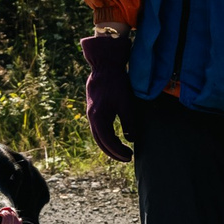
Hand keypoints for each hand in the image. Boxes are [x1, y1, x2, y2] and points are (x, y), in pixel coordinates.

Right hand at [81, 31, 138, 163]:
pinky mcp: (94, 109)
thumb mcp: (126, 103)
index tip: (130, 156)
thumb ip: (129, 122)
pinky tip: (115, 137)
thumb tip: (131, 139)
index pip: (108, 142)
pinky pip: (98, 128)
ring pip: (98, 136)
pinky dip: (106, 136)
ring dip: (109, 145)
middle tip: (127, 157)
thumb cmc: (116, 83)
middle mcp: (92, 117)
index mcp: (99, 118)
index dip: (119, 152)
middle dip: (113, 152)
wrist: (104, 65)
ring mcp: (91, 113)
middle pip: (101, 142)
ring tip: (121, 151)